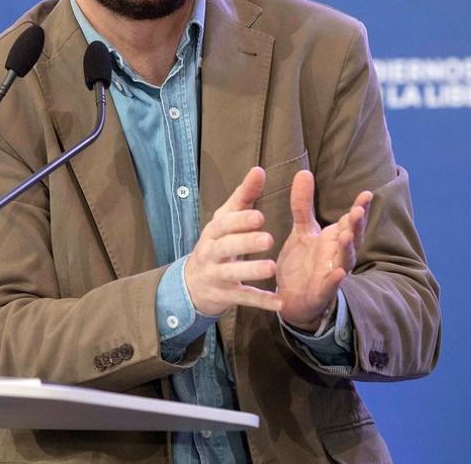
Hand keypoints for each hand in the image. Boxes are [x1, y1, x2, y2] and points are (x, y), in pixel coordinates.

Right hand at [184, 167, 282, 316]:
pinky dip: (260, 300)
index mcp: (213, 233)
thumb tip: (258, 170)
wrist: (192, 285)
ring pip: (232, 274)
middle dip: (245, 243)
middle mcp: (211, 254)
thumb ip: (243, 196)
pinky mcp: (226, 296)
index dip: (239, 220)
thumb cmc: (216, 244)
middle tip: (268, 239)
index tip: (259, 215)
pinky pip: (243, 298)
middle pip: (225, 247)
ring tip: (272, 267)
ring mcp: (217, 276)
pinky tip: (278, 301)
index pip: (223, 224)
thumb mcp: (225, 219)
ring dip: (252, 271)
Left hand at [277, 170, 371, 329]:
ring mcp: (331, 274)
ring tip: (346, 237)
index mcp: (334, 239)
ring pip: (344, 261)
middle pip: (352, 238)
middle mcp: (337, 255)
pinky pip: (330, 287)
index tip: (366, 194)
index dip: (359, 209)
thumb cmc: (303, 262)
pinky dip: (335, 280)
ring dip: (347, 249)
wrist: (292, 298)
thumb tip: (304, 172)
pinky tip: (339, 273)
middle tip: (357, 211)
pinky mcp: (321, 292)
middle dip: (356, 225)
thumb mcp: (302, 230)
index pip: (350, 221)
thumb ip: (303, 204)